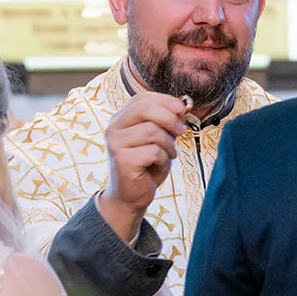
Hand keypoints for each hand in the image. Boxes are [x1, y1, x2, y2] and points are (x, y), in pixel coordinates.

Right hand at [96, 91, 186, 244]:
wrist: (130, 197)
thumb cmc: (146, 166)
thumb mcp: (157, 139)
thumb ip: (164, 122)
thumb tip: (181, 107)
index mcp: (120, 119)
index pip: (142, 99)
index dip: (165, 101)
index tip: (182, 110)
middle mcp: (113, 128)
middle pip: (145, 108)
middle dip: (169, 118)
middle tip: (181, 130)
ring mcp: (116, 143)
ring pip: (153, 131)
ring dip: (168, 144)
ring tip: (167, 154)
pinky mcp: (123, 159)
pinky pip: (153, 151)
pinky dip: (163, 159)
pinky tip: (158, 165)